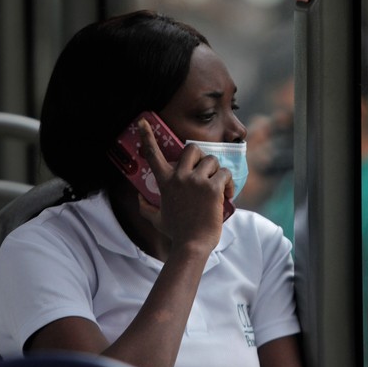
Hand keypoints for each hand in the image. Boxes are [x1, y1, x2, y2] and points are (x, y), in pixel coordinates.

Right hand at [137, 118, 225, 252]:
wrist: (192, 246)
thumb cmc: (176, 232)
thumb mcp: (157, 218)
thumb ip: (146, 208)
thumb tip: (139, 200)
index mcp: (165, 182)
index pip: (153, 154)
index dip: (147, 136)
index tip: (143, 121)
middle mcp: (179, 177)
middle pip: (193, 149)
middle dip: (202, 157)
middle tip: (206, 173)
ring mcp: (196, 182)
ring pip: (212, 161)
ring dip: (217, 172)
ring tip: (217, 188)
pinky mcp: (213, 189)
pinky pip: (225, 174)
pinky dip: (228, 184)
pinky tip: (226, 195)